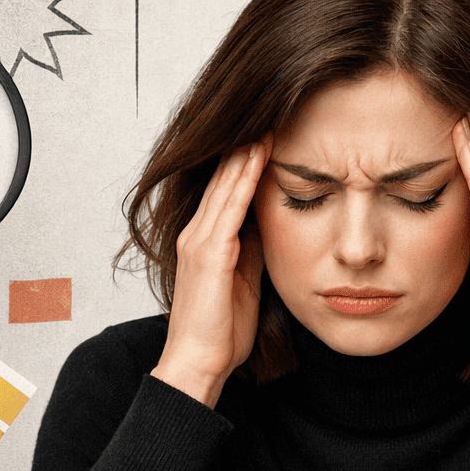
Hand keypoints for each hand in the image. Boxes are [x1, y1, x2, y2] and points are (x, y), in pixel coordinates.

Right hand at [150, 141, 268, 406]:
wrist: (199, 362)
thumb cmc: (222, 329)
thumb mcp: (245, 278)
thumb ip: (253, 248)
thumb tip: (272, 222)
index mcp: (205, 238)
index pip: (226, 186)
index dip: (245, 157)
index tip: (269, 129)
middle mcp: (197, 232)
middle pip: (223, 176)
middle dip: (245, 143)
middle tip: (268, 109)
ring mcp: (200, 241)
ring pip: (225, 185)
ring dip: (246, 151)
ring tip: (268, 120)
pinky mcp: (209, 254)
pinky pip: (230, 209)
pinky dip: (244, 180)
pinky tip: (258, 157)